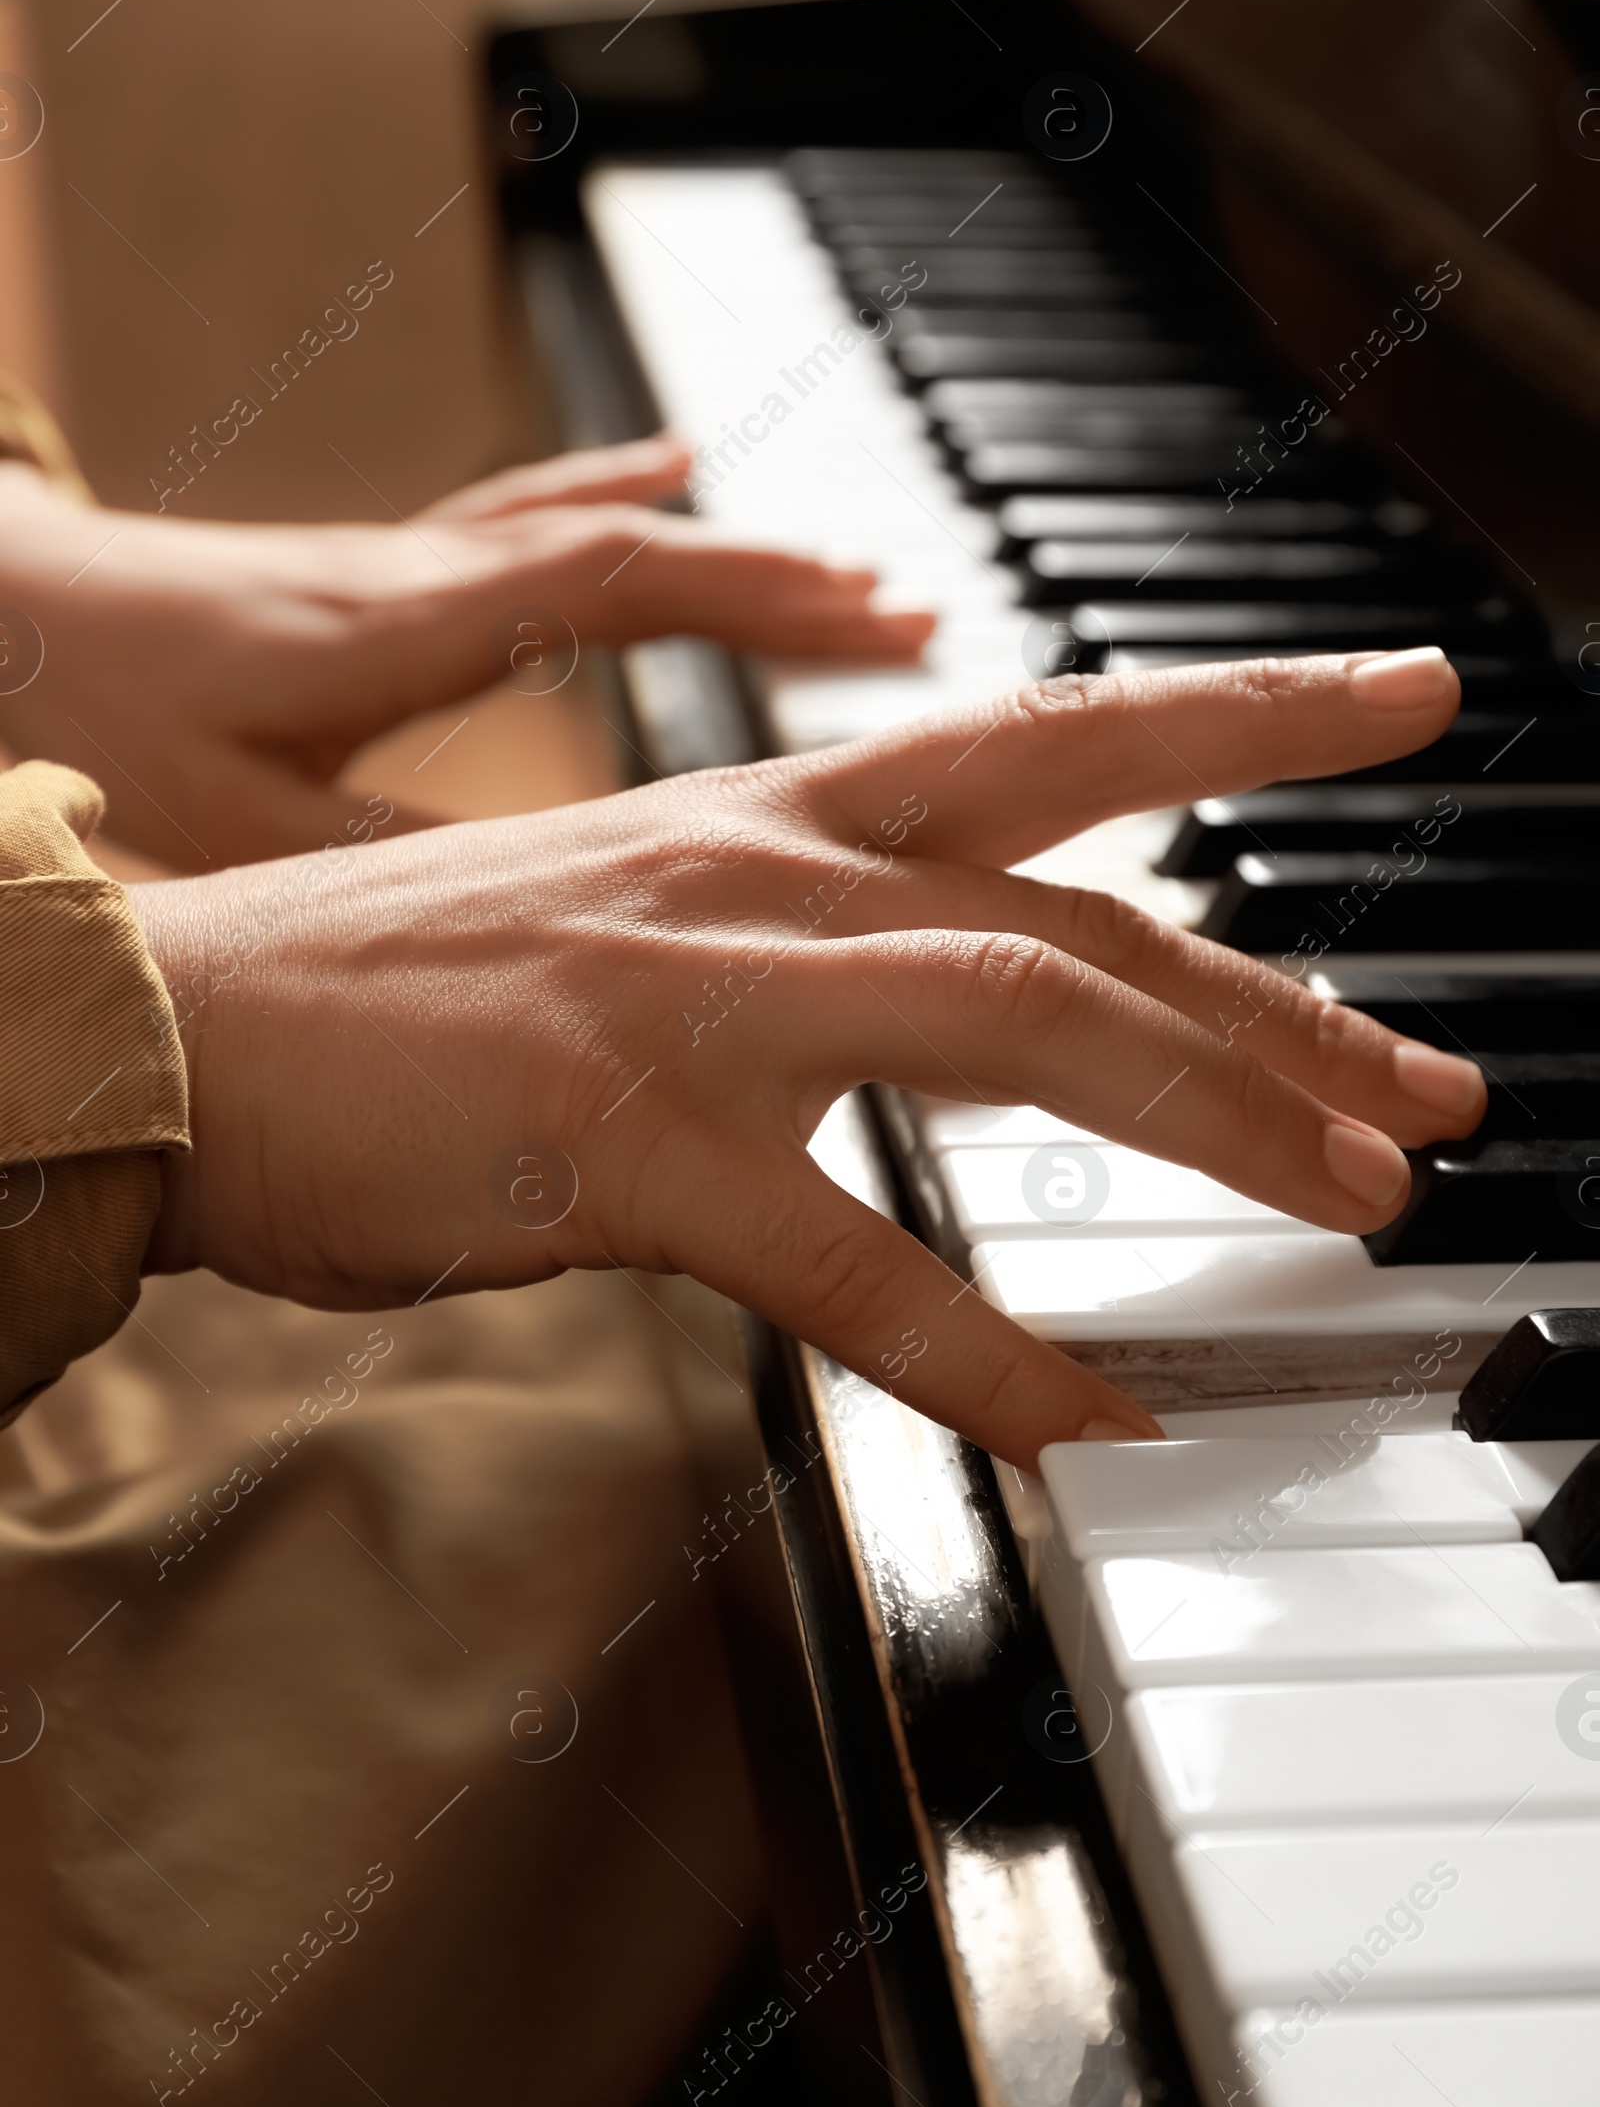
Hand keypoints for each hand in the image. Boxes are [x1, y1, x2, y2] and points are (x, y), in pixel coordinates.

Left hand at [0, 436, 932, 867]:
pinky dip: (624, 499)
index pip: (619, 582)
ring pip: (603, 530)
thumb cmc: (97, 713)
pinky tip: (682, 475)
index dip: (756, 596)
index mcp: (409, 628)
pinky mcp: (389, 577)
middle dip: (786, 580)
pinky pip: (535, 519)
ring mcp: (414, 564)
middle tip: (919, 617)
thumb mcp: (244, 821)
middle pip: (643, 547)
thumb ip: (393, 864)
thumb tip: (542, 918)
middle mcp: (430, 575)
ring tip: (851, 575)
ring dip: (729, 548)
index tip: (878, 622)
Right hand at [129, 649, 1485, 1467]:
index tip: (1396, 691)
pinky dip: (984, 1350)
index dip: (1242, 711)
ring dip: (1211, 1114)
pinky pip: (850, 1259)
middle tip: (1432, 1087)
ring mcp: (696, 994)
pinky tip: (1086, 1415)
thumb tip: (936, 1011)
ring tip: (1352, 1199)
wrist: (184, 1017)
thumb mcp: (635, 914)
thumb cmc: (402, 989)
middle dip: (1287, 1000)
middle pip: (1086, 906)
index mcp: (768, 813)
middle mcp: (761, 871)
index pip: (1053, 736)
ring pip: (1018, 1024)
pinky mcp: (620, 1137)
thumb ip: (799, 948)